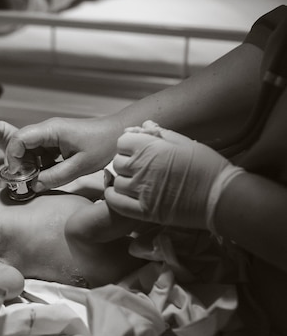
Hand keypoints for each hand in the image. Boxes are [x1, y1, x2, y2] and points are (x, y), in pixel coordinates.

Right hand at [5, 117, 121, 191]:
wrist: (119, 134)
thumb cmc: (104, 144)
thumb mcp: (80, 166)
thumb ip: (55, 177)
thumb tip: (34, 186)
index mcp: (51, 130)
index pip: (19, 139)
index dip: (13, 157)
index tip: (16, 174)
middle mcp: (48, 130)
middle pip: (21, 144)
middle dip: (20, 163)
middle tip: (26, 181)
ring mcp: (51, 135)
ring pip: (29, 150)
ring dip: (30, 165)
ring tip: (38, 180)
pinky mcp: (56, 142)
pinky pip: (40, 153)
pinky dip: (40, 165)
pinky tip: (48, 175)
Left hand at [105, 121, 243, 230]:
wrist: (221, 197)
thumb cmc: (207, 167)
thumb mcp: (186, 143)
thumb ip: (161, 134)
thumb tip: (144, 125)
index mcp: (152, 148)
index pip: (122, 141)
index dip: (129, 144)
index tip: (137, 149)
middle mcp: (142, 168)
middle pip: (117, 161)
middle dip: (125, 162)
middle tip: (138, 166)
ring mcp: (141, 190)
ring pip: (116, 181)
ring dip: (122, 180)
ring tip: (135, 181)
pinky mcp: (144, 211)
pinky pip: (115, 202)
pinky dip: (113, 197)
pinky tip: (121, 194)